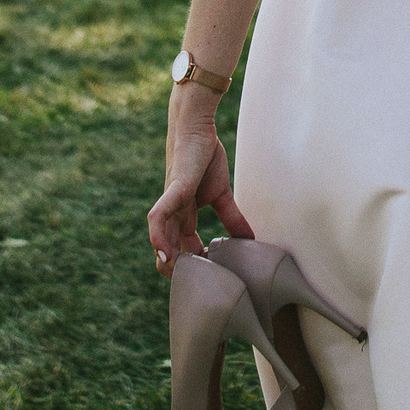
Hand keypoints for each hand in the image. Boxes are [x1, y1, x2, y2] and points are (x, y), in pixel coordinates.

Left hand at [147, 87, 255, 274]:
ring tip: (182, 275)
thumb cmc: (205, 156)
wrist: (197, 128)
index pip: (182, 249)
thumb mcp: (222, 194)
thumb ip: (232, 216)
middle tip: (198, 281)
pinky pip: (157, 218)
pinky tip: (166, 254)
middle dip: (178, 270)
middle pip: (168, 251)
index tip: (211, 275)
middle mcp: (173, 214)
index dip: (193, 265)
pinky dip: (158, 237)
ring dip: (168, 261)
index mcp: (184, 216)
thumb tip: (251, 239)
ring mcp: (170, 204)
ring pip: (160, 241)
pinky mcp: (172, 191)